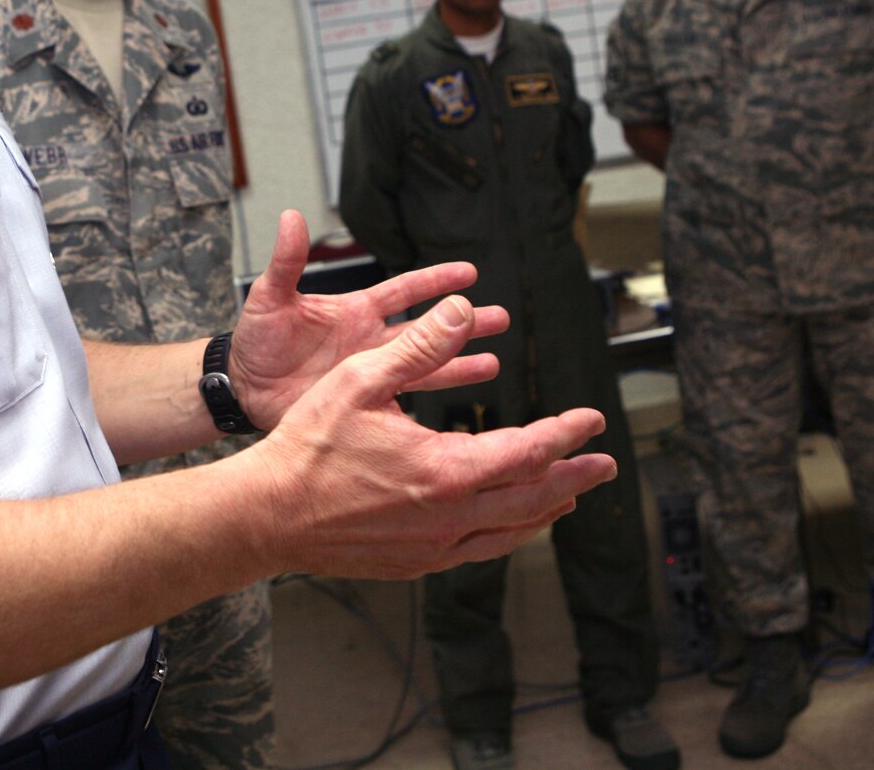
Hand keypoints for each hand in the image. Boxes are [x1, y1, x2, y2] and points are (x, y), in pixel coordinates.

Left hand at [229, 210, 499, 429]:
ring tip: (494, 362)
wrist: (244, 388)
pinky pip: (407, 401)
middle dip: (463, 322)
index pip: (403, 289)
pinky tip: (453, 405)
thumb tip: (291, 216)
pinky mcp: (365, 403)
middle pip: (428, 328)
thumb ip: (286, 262)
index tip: (469, 273)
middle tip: (501, 318)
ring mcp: (371, 372)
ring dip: (459, 363)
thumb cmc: (255, 340)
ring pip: (426, 366)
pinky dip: (431, 402)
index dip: (435, 280)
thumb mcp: (269, 299)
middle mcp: (371, 340)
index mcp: (354, 310)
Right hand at [243, 294, 615, 578]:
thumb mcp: (361, 380)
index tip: (591, 420)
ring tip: (570, 495)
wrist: (268, 515)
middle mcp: (450, 516)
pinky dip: (507, 533)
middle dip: (575, 477)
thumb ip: (418, 346)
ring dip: (546, 509)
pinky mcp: (415, 564)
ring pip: (510, 531)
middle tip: (605, 465)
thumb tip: (462, 310)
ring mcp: (434, 547)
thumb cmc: (308, 446)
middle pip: (534, 498)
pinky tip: (509, 524)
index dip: (566, 434)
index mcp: (445, 470)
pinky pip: (479, 551)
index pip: (529, 451)